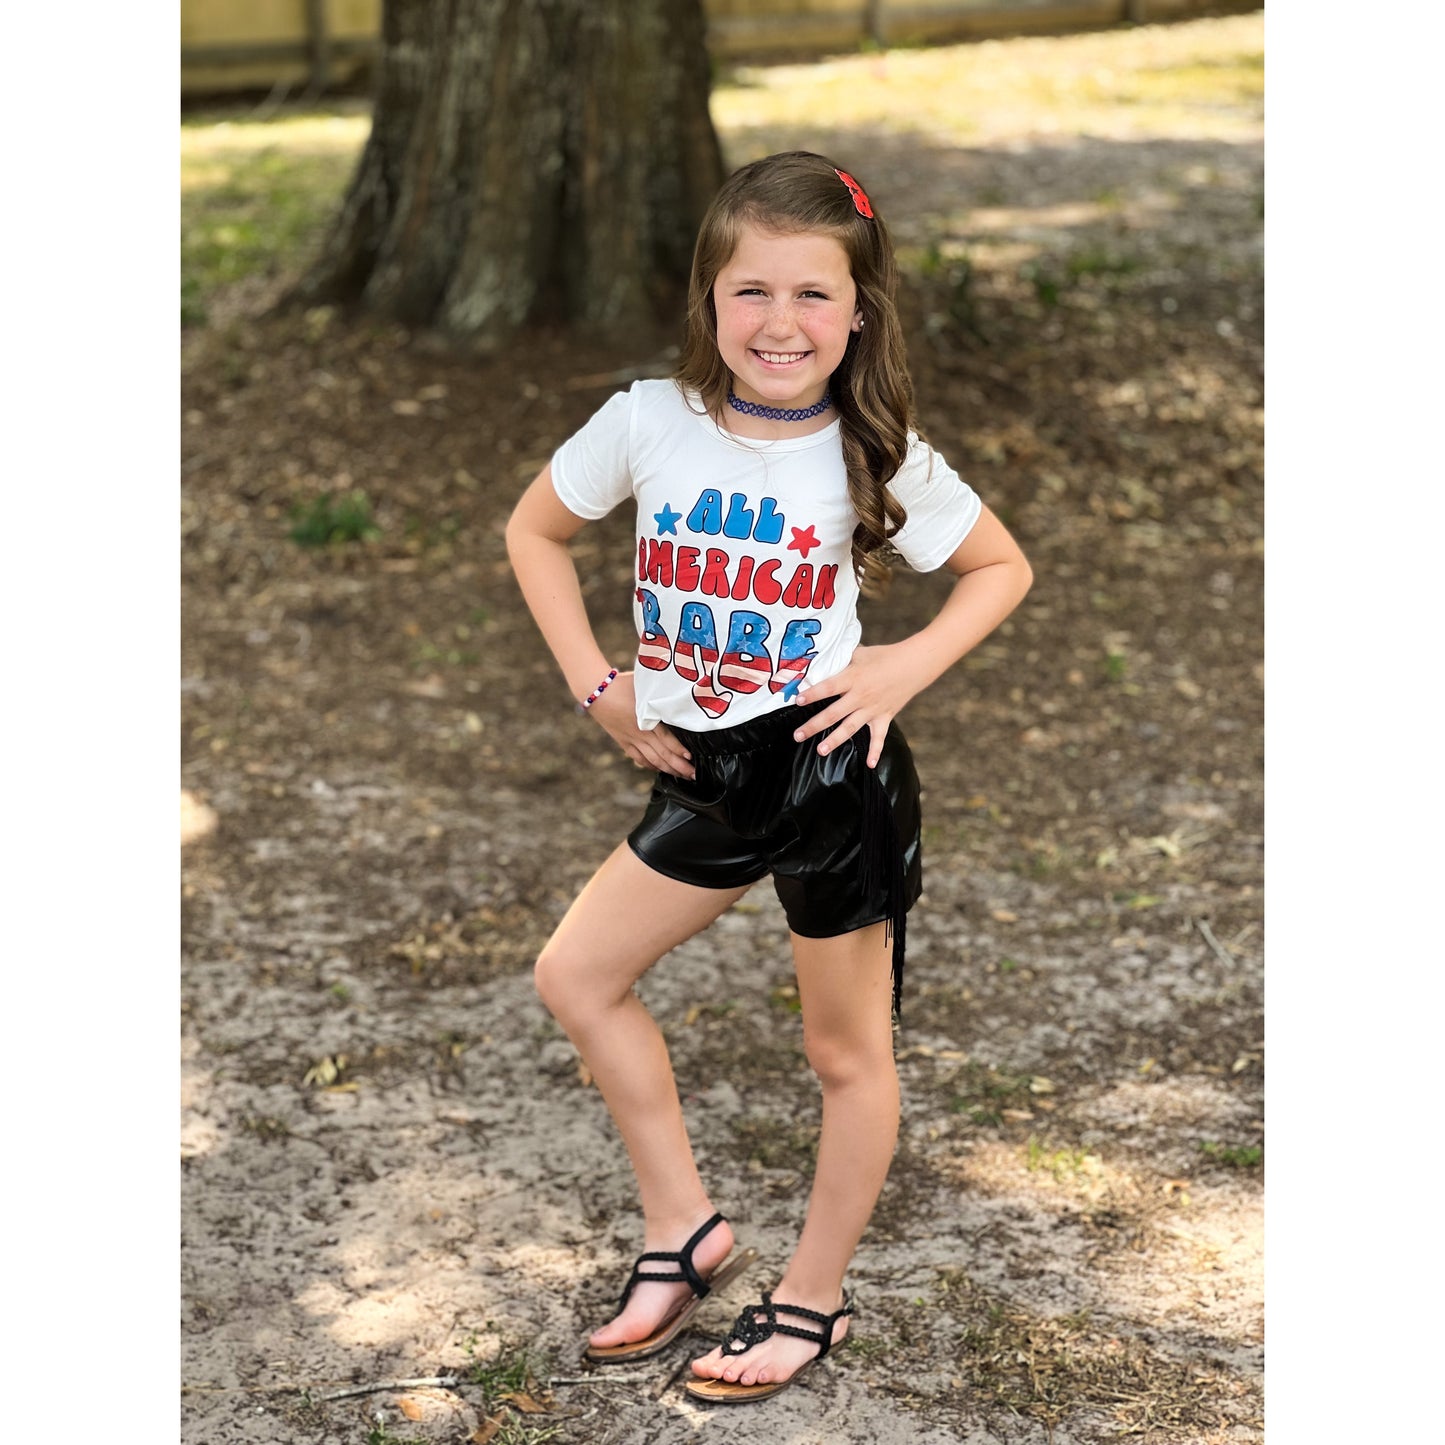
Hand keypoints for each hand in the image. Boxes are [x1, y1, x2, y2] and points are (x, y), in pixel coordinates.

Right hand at [585, 671, 695, 778]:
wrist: (596, 691)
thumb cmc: (622, 684)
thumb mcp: (645, 685)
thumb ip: (661, 692)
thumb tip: (680, 690)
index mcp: (647, 719)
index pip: (667, 740)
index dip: (679, 750)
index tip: (690, 757)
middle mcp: (640, 733)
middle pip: (663, 755)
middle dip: (679, 767)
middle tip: (694, 775)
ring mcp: (631, 739)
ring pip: (652, 760)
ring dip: (668, 770)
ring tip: (682, 776)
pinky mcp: (624, 742)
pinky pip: (639, 758)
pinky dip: (651, 766)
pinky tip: (660, 769)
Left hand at [791, 643, 924, 768]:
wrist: (914, 664)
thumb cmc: (885, 656)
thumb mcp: (860, 653)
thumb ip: (841, 659)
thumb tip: (822, 660)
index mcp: (853, 677)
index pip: (828, 687)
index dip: (812, 694)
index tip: (797, 701)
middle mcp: (861, 696)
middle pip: (833, 713)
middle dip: (814, 725)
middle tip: (797, 735)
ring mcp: (873, 709)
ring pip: (850, 727)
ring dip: (835, 740)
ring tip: (820, 750)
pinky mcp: (885, 717)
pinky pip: (879, 737)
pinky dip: (876, 751)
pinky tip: (869, 765)